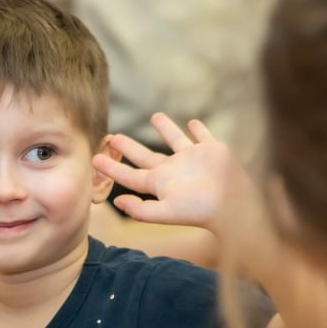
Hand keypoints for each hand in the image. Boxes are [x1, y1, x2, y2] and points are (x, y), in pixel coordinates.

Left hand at [93, 113, 253, 237]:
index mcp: (160, 183)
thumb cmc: (198, 210)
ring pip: (175, 140)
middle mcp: (173, 170)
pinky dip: (197, 129)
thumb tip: (116, 201)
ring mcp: (192, 159)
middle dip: (130, 147)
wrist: (232, 204)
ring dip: (165, 129)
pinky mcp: (211, 150)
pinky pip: (202, 135)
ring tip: (155, 116)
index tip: (94, 158)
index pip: (130, 175)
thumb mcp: (165, 211)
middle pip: (146, 156)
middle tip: (113, 137)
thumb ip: (140, 210)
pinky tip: (192, 122)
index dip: (112, 168)